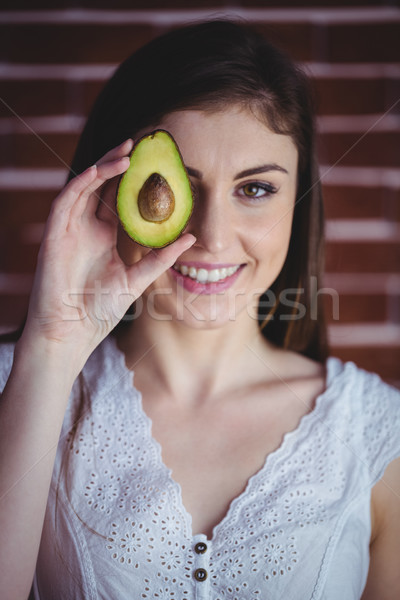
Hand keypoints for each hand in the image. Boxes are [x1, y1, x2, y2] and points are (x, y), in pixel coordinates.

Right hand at [21, 139, 195, 362]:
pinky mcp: (55, 233)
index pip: (120, 200)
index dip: (135, 181)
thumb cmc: (99, 309)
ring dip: (102, 166)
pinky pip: (67, 199)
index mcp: (106, 236)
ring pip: (85, 186)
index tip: (157, 164)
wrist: (72, 331)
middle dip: (119, 164)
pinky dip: (83, 182)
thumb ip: (161, 258)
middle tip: (140, 144)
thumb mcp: (137, 279)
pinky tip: (102, 170)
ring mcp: (70, 228)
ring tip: (126, 151)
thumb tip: (190, 238)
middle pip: (102, 186)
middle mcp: (87, 227)